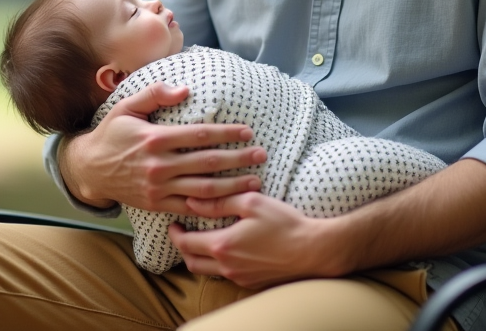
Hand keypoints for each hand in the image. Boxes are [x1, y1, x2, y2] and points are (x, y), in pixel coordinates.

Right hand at [61, 82, 266, 212]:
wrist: (89, 168)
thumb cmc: (111, 133)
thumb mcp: (127, 107)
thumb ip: (155, 94)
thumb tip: (185, 89)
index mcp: (155, 139)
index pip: (199, 135)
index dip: (226, 133)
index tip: (248, 131)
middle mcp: (159, 165)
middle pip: (207, 163)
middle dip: (238, 159)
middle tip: (261, 155)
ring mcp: (158, 188)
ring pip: (203, 190)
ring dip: (232, 186)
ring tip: (255, 181)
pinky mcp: (156, 204)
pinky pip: (188, 208)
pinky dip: (211, 208)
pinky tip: (230, 204)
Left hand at [170, 193, 342, 288]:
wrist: (312, 250)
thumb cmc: (284, 223)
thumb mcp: (251, 202)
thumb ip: (219, 202)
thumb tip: (192, 202)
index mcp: (223, 245)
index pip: (186, 243)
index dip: (175, 233)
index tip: (174, 222)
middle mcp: (227, 266)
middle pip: (191, 262)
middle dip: (182, 247)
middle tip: (182, 233)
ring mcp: (239, 277)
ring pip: (206, 271)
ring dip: (198, 257)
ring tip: (200, 241)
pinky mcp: (251, 283)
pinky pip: (224, 275)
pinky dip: (216, 264)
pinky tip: (224, 250)